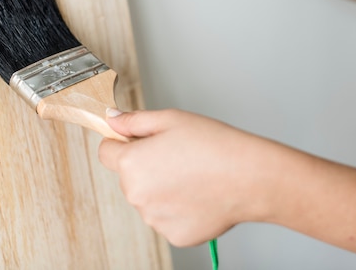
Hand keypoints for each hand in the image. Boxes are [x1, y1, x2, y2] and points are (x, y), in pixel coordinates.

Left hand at [99, 108, 277, 245]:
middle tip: (176, 156)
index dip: (121, 143)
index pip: (105, 153)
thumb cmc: (214, 145)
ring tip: (192, 175)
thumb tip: (111, 119)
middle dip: (145, 166)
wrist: (250, 177)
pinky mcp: (174, 235)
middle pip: (128, 177)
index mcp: (131, 163)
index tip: (139, 142)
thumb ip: (134, 121)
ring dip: (161, 189)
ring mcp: (154, 218)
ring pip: (148, 199)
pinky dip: (178, 209)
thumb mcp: (170, 119)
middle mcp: (136, 195)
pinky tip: (199, 195)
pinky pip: (167, 218)